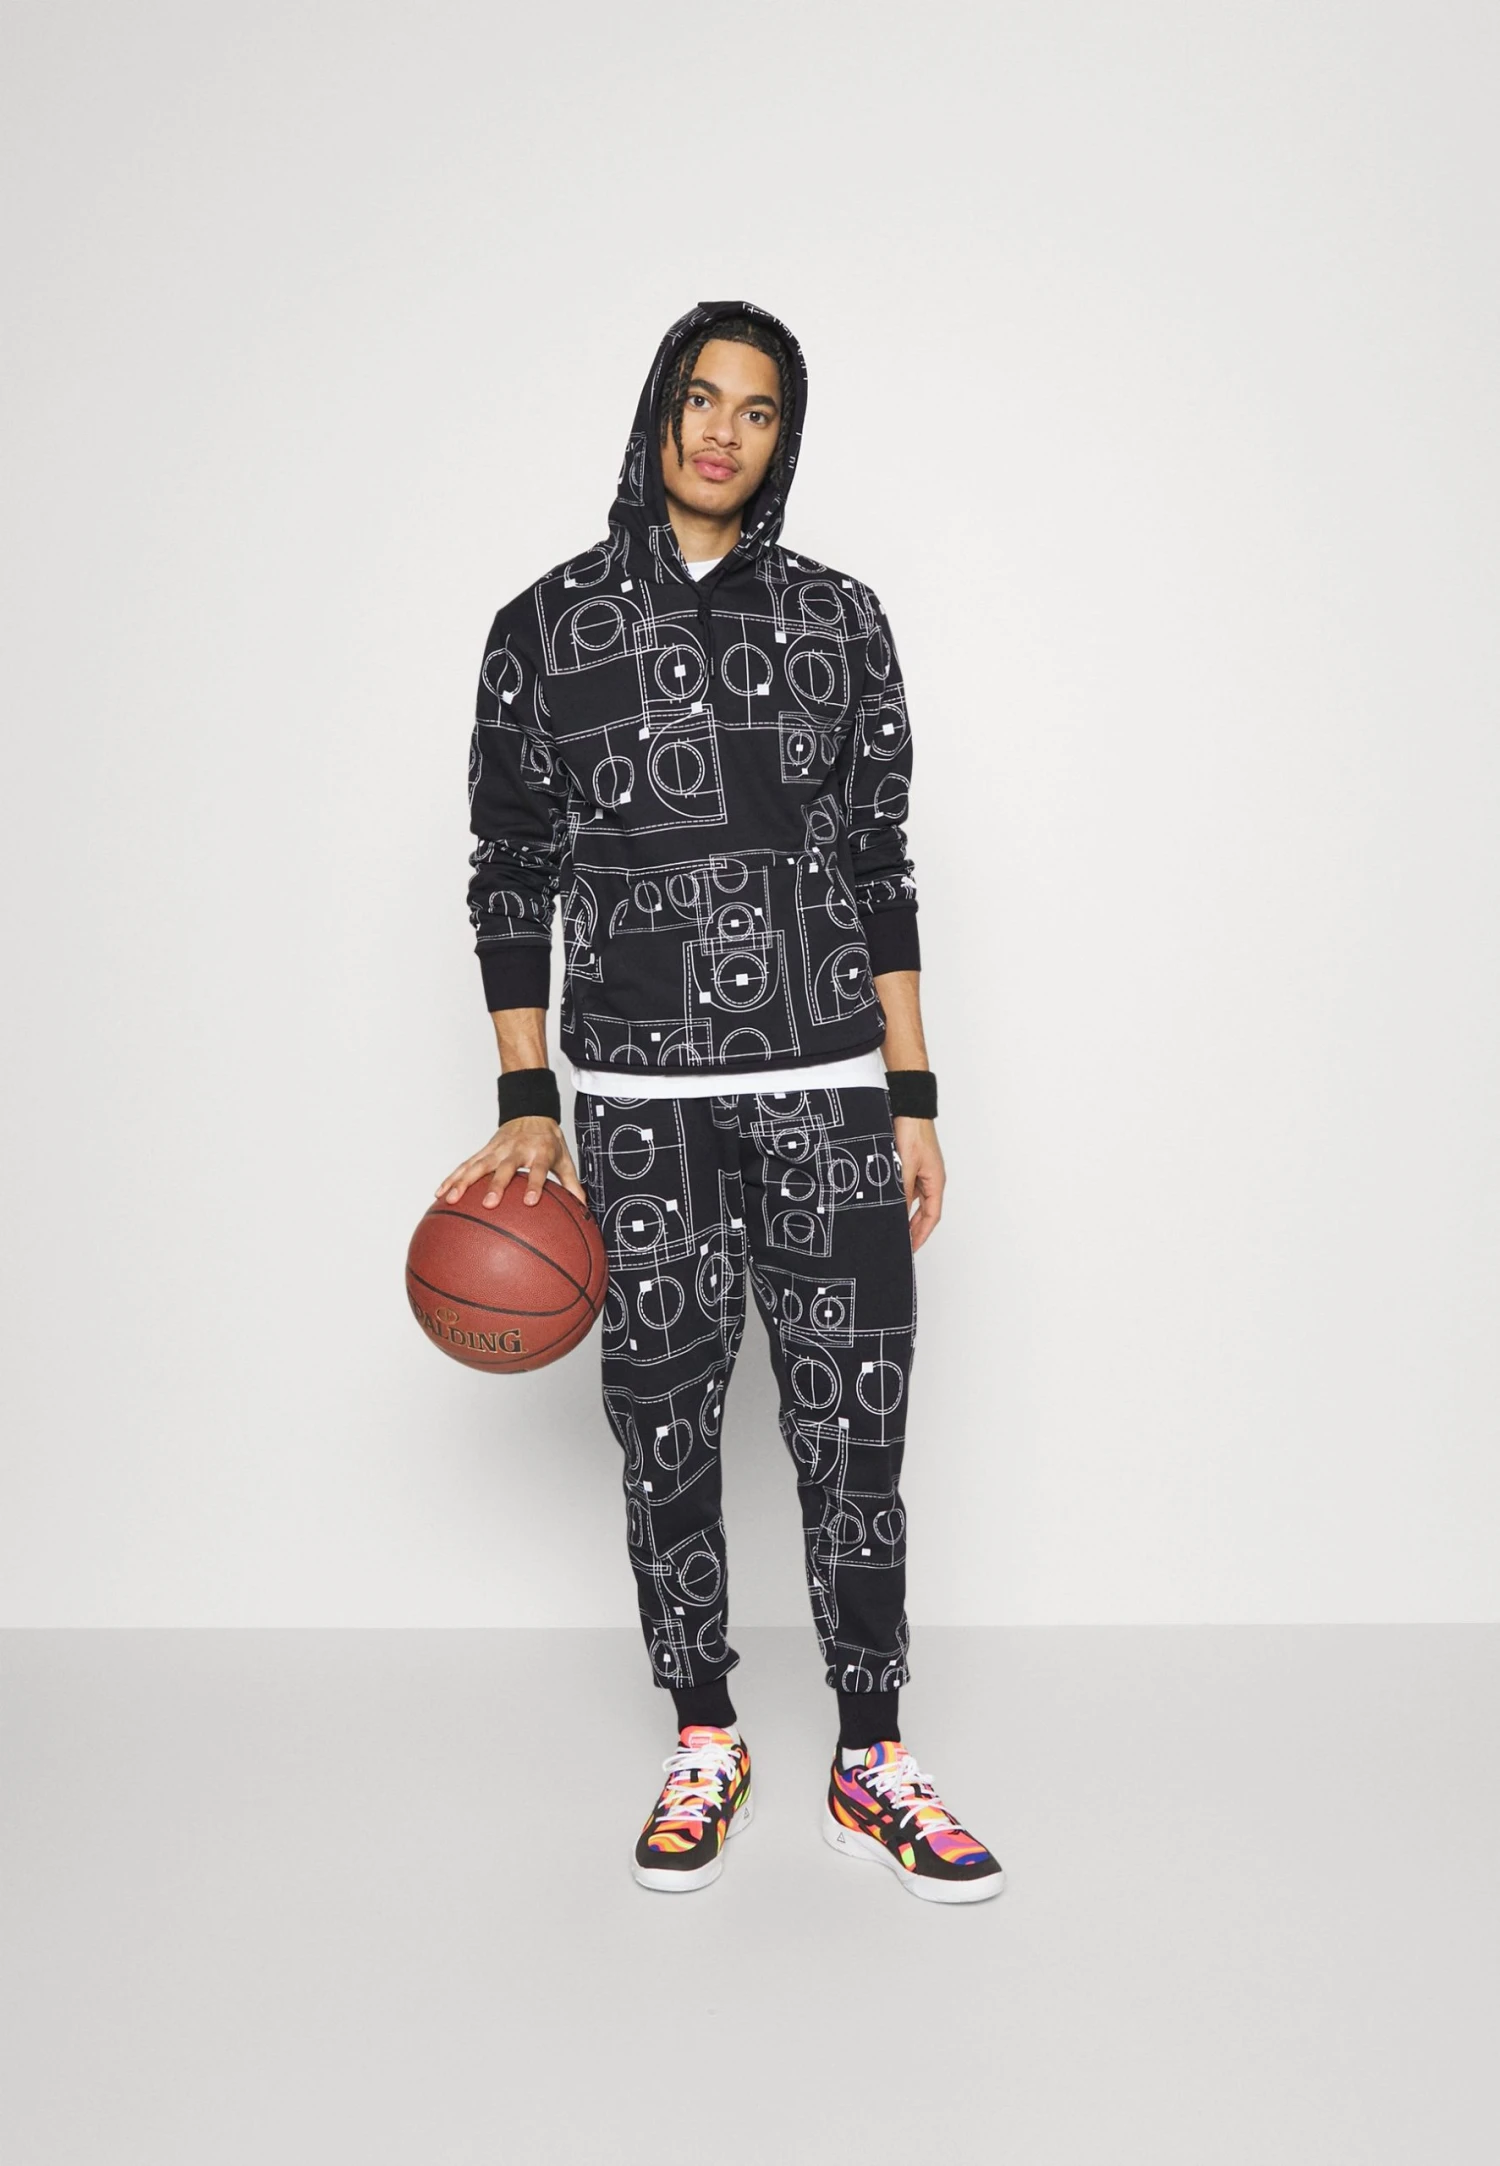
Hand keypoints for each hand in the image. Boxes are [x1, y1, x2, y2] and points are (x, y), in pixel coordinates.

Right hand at [435, 1118, 585, 1210]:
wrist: (531, 1112)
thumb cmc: (549, 1140)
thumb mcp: (565, 1159)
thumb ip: (572, 1184)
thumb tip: (583, 1209)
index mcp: (540, 1152)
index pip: (538, 1170)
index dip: (535, 1185)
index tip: (531, 1202)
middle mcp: (516, 1150)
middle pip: (505, 1168)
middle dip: (496, 1185)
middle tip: (490, 1203)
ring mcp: (498, 1150)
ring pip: (478, 1165)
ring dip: (464, 1181)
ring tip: (452, 1199)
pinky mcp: (485, 1151)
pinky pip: (466, 1164)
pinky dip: (453, 1177)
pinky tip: (441, 1192)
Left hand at [893, 1115, 944, 1250]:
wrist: (909, 1109)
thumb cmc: (914, 1133)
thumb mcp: (906, 1165)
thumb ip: (902, 1190)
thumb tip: (898, 1212)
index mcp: (935, 1181)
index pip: (932, 1216)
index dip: (922, 1234)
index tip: (911, 1248)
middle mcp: (931, 1179)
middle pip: (925, 1212)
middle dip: (914, 1229)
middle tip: (901, 1245)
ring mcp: (921, 1172)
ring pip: (915, 1201)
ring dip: (905, 1215)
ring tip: (893, 1229)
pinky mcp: (911, 1165)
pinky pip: (907, 1189)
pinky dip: (900, 1200)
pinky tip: (889, 1205)